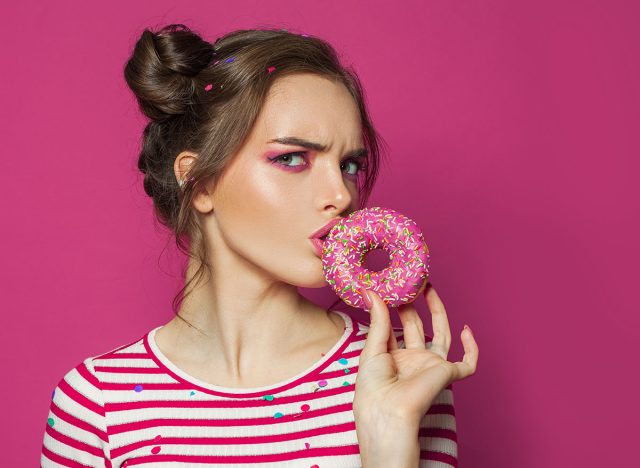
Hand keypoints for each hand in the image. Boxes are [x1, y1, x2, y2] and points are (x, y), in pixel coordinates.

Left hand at [352, 283, 478, 427]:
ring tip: (429, 287)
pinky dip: (472, 347)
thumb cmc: (373, 389)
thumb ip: (378, 320)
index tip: (392, 287)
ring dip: (437, 311)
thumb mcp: (372, 349)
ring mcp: (431, 366)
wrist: (387, 412)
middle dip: (414, 304)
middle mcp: (413, 360)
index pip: (397, 328)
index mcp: (393, 358)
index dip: (396, 307)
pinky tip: (466, 329)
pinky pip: (468, 363)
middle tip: (410, 281)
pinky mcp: (447, 374)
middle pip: (417, 326)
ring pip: (441, 334)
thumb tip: (371, 291)